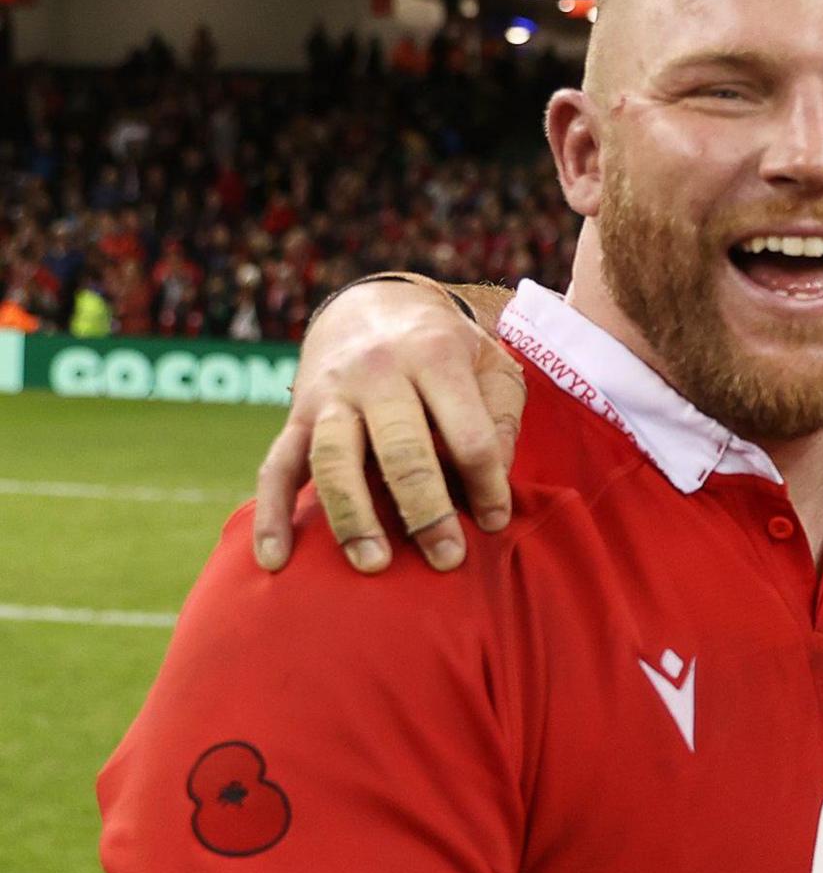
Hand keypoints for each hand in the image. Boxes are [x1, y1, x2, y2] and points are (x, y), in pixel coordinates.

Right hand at [253, 278, 522, 574]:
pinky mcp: (296, 417)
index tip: (495, 522)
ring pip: (334, 460)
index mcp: (434, 355)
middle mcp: (376, 372)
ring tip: (373, 565)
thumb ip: (501, 419)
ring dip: (352, 518)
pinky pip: (276, 468)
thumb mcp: (491, 365)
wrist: (371, 307)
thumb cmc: (446, 349)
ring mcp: (329, 395)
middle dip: (425, 509)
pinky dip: (272, 515)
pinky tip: (276, 560)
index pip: (466, 432)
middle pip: (399, 449)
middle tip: (447, 559)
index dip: (487, 482)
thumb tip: (494, 478)